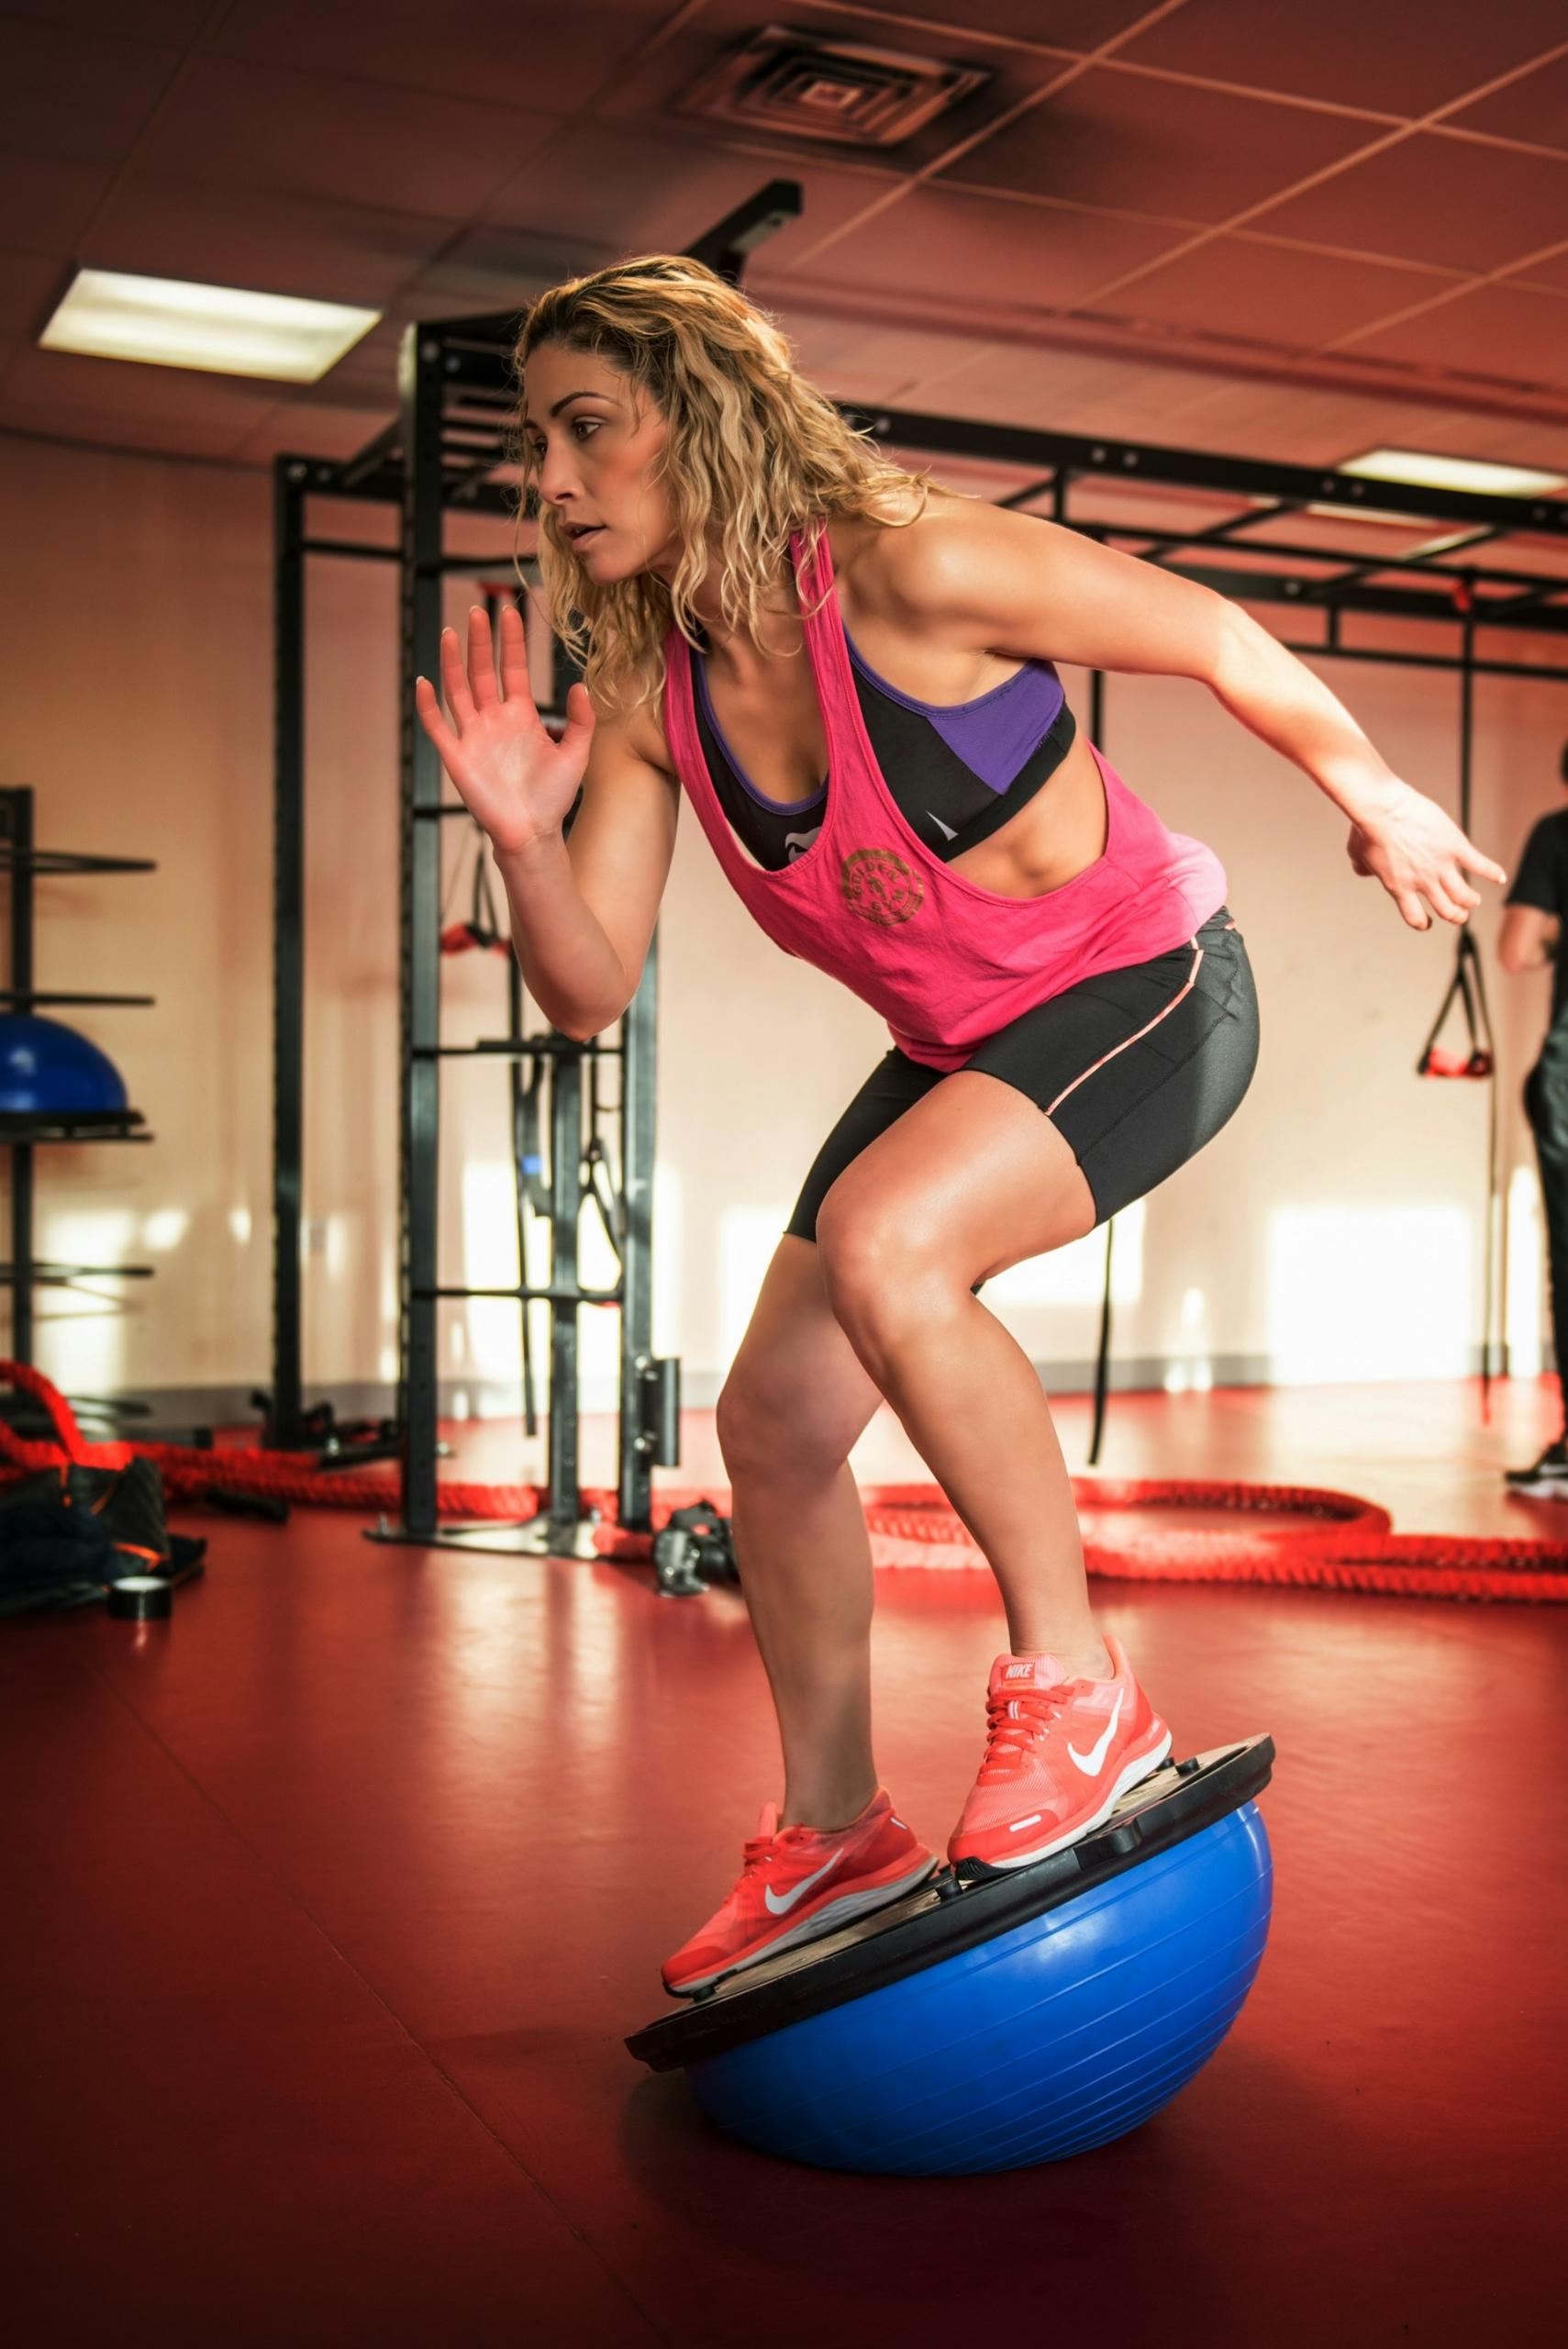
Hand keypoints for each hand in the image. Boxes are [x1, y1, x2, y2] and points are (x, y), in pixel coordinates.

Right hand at [414, 605, 593, 854]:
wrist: (532, 832)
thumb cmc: (553, 796)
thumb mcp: (576, 754)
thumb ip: (581, 720)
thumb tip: (581, 684)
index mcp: (520, 715)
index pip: (512, 668)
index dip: (511, 641)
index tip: (510, 612)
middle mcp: (494, 719)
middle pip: (482, 671)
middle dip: (481, 642)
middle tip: (479, 610)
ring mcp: (473, 736)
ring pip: (458, 691)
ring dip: (453, 663)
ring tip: (452, 633)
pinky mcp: (457, 756)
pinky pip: (438, 726)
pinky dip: (428, 706)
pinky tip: (423, 682)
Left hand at [1345, 782, 1506, 929]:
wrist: (1381, 809)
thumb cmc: (1365, 829)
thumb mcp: (1356, 855)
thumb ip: (1363, 869)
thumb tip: (1363, 870)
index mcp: (1399, 887)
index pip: (1415, 917)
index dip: (1423, 922)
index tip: (1428, 922)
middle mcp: (1422, 883)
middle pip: (1446, 910)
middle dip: (1456, 916)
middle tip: (1461, 914)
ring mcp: (1441, 866)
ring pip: (1464, 895)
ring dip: (1471, 901)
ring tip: (1474, 900)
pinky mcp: (1455, 847)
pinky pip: (1480, 864)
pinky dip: (1492, 872)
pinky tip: (1500, 877)